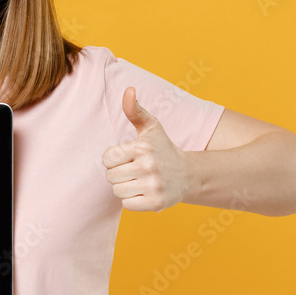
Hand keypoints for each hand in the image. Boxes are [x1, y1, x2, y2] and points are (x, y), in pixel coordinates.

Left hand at [102, 87, 192, 211]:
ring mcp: (153, 186)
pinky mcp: (156, 203)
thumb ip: (135, 110)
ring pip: (117, 191)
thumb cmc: (163, 149)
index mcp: (142, 147)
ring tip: (138, 181)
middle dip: (118, 174)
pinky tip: (144, 192)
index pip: (107, 158)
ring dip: (124, 188)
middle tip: (133, 170)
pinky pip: (126, 204)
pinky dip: (132, 201)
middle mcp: (148, 166)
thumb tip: (129, 90)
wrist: (189, 175)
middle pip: (110, 176)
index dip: (114, 159)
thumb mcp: (151, 128)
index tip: (127, 157)